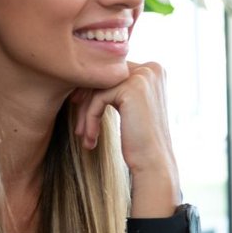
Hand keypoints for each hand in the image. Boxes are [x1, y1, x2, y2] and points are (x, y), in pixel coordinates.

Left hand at [70, 61, 179, 186]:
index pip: (111, 73)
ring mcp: (144, 76)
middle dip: (85, 100)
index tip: (79, 109)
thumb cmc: (140, 141)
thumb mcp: (131, 107)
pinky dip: (90, 119)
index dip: (92, 91)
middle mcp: (152, 69)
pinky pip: (98, 99)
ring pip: (98, 87)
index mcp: (153, 70)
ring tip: (82, 135)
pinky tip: (90, 139)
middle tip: (77, 125)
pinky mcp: (133, 88)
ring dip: (85, 113)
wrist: (154, 164)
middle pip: (103, 77)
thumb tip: (85, 73)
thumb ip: (118, 87)